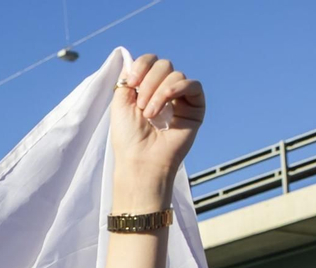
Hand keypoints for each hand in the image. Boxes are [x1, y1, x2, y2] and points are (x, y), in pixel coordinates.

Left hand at [110, 54, 204, 199]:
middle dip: (149, 81)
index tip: (130, 83)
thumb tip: (129, 60)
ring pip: (175, 74)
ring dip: (159, 92)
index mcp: (147, 89)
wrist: (140, 160)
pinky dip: (175, 90)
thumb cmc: (128, 138)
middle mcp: (165, 91)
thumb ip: (127, 79)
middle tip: (139, 105)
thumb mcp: (120, 103)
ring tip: (149, 114)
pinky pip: (192, 84)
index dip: (141, 67)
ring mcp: (181, 99)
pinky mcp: (195, 107)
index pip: (150, 62)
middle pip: (163, 65)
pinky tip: (165, 106)